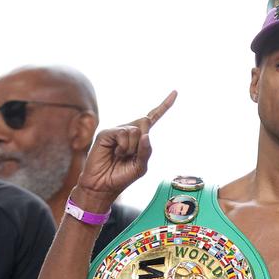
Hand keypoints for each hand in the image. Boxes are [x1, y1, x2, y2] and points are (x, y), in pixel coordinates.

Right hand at [74, 92, 175, 207]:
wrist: (103, 185)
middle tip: (130, 155)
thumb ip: (146, 151)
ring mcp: (117, 131)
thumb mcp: (141, 167)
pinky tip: (115, 153)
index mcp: (140, 137)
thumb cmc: (122, 177)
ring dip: (132, 147)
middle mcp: (128, 131)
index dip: (164, 105)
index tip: (176, 92)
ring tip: (120, 156)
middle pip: (145, 122)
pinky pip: (123, 133)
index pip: (153, 117)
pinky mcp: (106, 133)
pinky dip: (123, 146)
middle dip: (143, 140)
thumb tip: (146, 135)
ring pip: (135, 130)